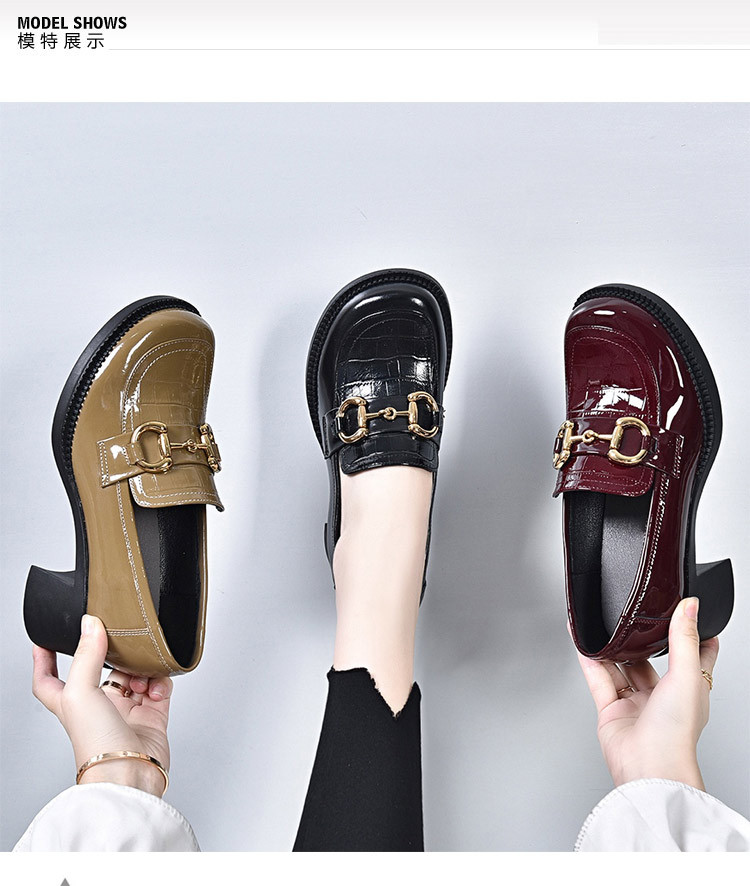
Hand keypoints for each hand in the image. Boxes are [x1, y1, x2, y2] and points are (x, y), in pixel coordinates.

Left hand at [32, 614, 171, 796]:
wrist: (130, 774)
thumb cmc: (96, 746)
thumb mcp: (80, 692)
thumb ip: (86, 655)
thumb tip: (90, 624)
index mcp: (71, 702)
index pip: (48, 679)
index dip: (43, 660)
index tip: (46, 640)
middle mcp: (97, 705)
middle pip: (102, 669)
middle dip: (113, 656)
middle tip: (120, 642)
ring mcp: (125, 710)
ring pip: (134, 674)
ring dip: (141, 668)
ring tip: (141, 672)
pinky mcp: (152, 715)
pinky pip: (159, 686)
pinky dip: (160, 682)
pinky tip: (155, 687)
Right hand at [575, 597, 717, 790]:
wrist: (649, 766)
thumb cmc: (676, 733)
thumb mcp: (687, 675)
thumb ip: (685, 638)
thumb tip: (692, 607)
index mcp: (689, 689)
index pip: (696, 656)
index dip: (693, 635)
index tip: (687, 614)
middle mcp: (663, 697)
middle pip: (651, 661)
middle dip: (640, 642)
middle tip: (630, 618)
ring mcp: (636, 704)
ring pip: (622, 668)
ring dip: (612, 649)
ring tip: (602, 627)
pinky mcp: (611, 711)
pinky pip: (598, 679)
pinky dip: (590, 661)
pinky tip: (584, 645)